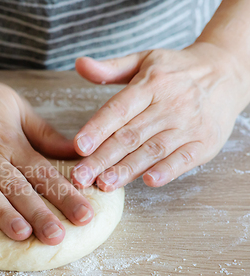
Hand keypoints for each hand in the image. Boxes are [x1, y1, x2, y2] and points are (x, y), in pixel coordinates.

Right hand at [0, 48, 94, 245]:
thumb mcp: (15, 105)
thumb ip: (43, 133)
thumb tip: (74, 152)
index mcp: (10, 140)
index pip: (44, 172)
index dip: (65, 195)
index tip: (85, 216)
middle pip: (17, 187)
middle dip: (39, 213)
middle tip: (57, 237)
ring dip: (2, 211)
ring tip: (20, 234)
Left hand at [71, 42, 249, 190]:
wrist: (228, 71)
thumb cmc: (176, 70)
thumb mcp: (144, 60)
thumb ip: (110, 68)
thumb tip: (79, 64)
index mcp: (150, 84)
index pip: (119, 109)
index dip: (97, 128)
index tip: (79, 146)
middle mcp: (169, 105)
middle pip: (130, 135)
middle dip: (103, 158)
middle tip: (81, 176)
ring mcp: (188, 125)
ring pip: (152, 150)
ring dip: (127, 169)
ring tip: (104, 184)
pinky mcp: (205, 142)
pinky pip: (184, 159)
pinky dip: (167, 171)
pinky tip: (149, 181)